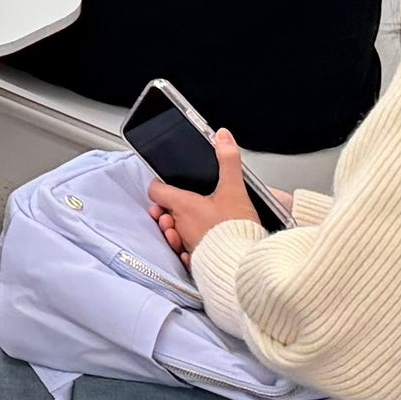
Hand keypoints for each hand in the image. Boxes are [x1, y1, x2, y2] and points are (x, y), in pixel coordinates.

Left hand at [148, 131, 257, 259]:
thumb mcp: (234, 189)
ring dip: (177, 226)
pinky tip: (197, 243)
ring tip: (189, 221)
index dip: (160, 185)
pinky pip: (184, 253)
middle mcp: (180, 225)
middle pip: (164, 211)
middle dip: (170, 207)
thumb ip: (228, 160)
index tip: (169, 183)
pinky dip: (187, 247)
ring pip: (173, 232)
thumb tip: (222, 136)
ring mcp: (187, 244)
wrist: (244, 263)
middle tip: (184, 203)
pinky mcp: (197, 260)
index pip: (156, 190)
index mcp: (184, 206)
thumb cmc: (237, 229)